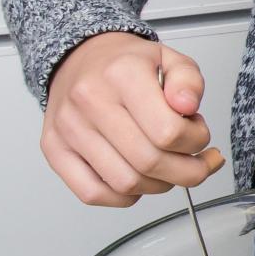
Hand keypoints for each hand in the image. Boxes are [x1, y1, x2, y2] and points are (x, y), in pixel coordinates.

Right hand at [41, 32, 224, 206]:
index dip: (196, 142)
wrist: (79, 59)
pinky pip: (92, 193)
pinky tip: (139, 180)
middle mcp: (90, 101)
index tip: (200, 136)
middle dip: (186, 172)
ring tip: (168, 167)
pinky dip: (124, 197)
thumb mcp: (170, 59)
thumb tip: (187, 106)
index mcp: (123, 74)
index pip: (168, 131)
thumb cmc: (126, 65)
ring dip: (159, 185)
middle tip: (197, 163)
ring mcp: (68, 129)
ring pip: (125, 183)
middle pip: (149, 162)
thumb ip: (189, 81)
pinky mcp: (54, 150)